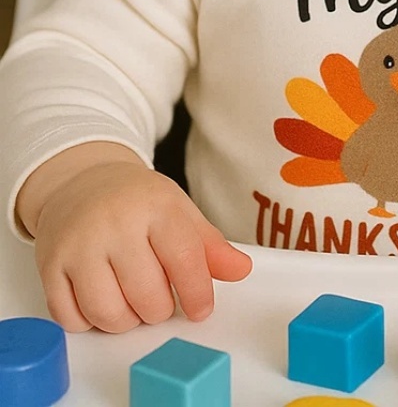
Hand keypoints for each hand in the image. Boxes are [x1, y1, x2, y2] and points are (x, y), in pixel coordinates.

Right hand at [20, 144, 251, 332]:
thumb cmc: (136, 201)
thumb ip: (210, 245)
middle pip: (147, 296)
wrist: (81, 181)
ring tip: (131, 301)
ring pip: (109, 314)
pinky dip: (90, 322)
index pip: (185, 260)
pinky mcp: (49, 265)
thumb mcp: (178, 210)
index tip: (201, 309)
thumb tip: (241, 270)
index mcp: (156, 206)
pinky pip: (72, 319)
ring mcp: (79, 245)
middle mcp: (115, 223)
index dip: (198, 293)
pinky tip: (101, 299)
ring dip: (126, 320)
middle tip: (159, 299)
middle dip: (160, 309)